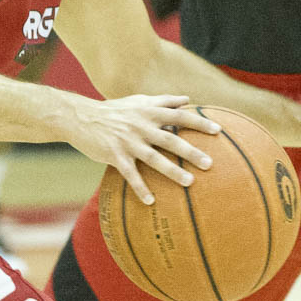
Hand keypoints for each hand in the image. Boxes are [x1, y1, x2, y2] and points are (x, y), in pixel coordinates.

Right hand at [69, 95, 220, 203]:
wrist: (82, 117)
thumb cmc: (115, 110)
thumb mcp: (138, 101)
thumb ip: (163, 101)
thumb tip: (186, 99)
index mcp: (149, 112)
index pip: (179, 116)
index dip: (199, 122)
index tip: (218, 131)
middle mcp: (142, 127)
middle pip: (171, 139)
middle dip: (191, 152)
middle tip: (210, 164)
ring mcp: (129, 142)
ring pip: (154, 158)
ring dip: (173, 171)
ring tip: (190, 182)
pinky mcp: (115, 156)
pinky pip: (130, 174)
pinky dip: (140, 188)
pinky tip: (151, 201)